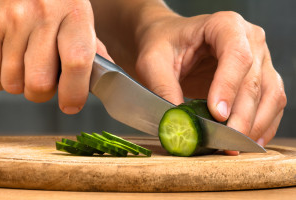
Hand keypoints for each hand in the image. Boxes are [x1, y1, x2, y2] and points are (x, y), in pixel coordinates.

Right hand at [0, 0, 111, 113]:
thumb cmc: (58, 3)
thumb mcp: (80, 19)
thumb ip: (92, 50)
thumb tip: (105, 81)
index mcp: (75, 16)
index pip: (76, 62)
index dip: (74, 92)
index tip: (71, 104)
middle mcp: (44, 16)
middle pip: (40, 82)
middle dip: (42, 93)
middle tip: (44, 82)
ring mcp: (13, 19)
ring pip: (12, 82)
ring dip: (19, 84)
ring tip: (26, 66)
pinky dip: (0, 76)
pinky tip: (10, 60)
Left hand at [135, 11, 286, 151]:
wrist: (170, 43)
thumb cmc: (163, 45)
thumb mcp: (152, 62)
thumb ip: (163, 88)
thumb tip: (179, 121)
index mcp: (224, 25)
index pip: (236, 55)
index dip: (229, 86)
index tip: (218, 114)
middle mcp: (249, 39)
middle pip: (254, 80)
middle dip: (241, 115)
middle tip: (226, 142)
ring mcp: (259, 59)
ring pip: (270, 94)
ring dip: (255, 124)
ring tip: (235, 146)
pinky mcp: (260, 78)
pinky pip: (272, 102)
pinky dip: (264, 123)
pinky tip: (250, 139)